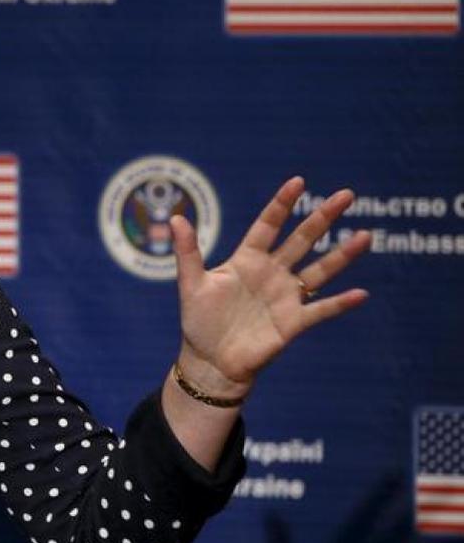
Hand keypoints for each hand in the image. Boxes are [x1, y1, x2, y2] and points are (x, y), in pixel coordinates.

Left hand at [170, 176, 369, 396]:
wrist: (209, 360)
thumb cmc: (199, 321)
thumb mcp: (191, 284)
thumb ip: (187, 252)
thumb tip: (176, 218)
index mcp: (247, 260)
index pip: (267, 226)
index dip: (281, 205)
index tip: (297, 181)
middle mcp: (272, 273)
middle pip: (302, 240)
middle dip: (322, 218)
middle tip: (346, 195)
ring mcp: (285, 296)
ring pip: (320, 270)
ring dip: (342, 255)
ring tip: (365, 236)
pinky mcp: (293, 322)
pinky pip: (321, 310)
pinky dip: (340, 303)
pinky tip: (360, 293)